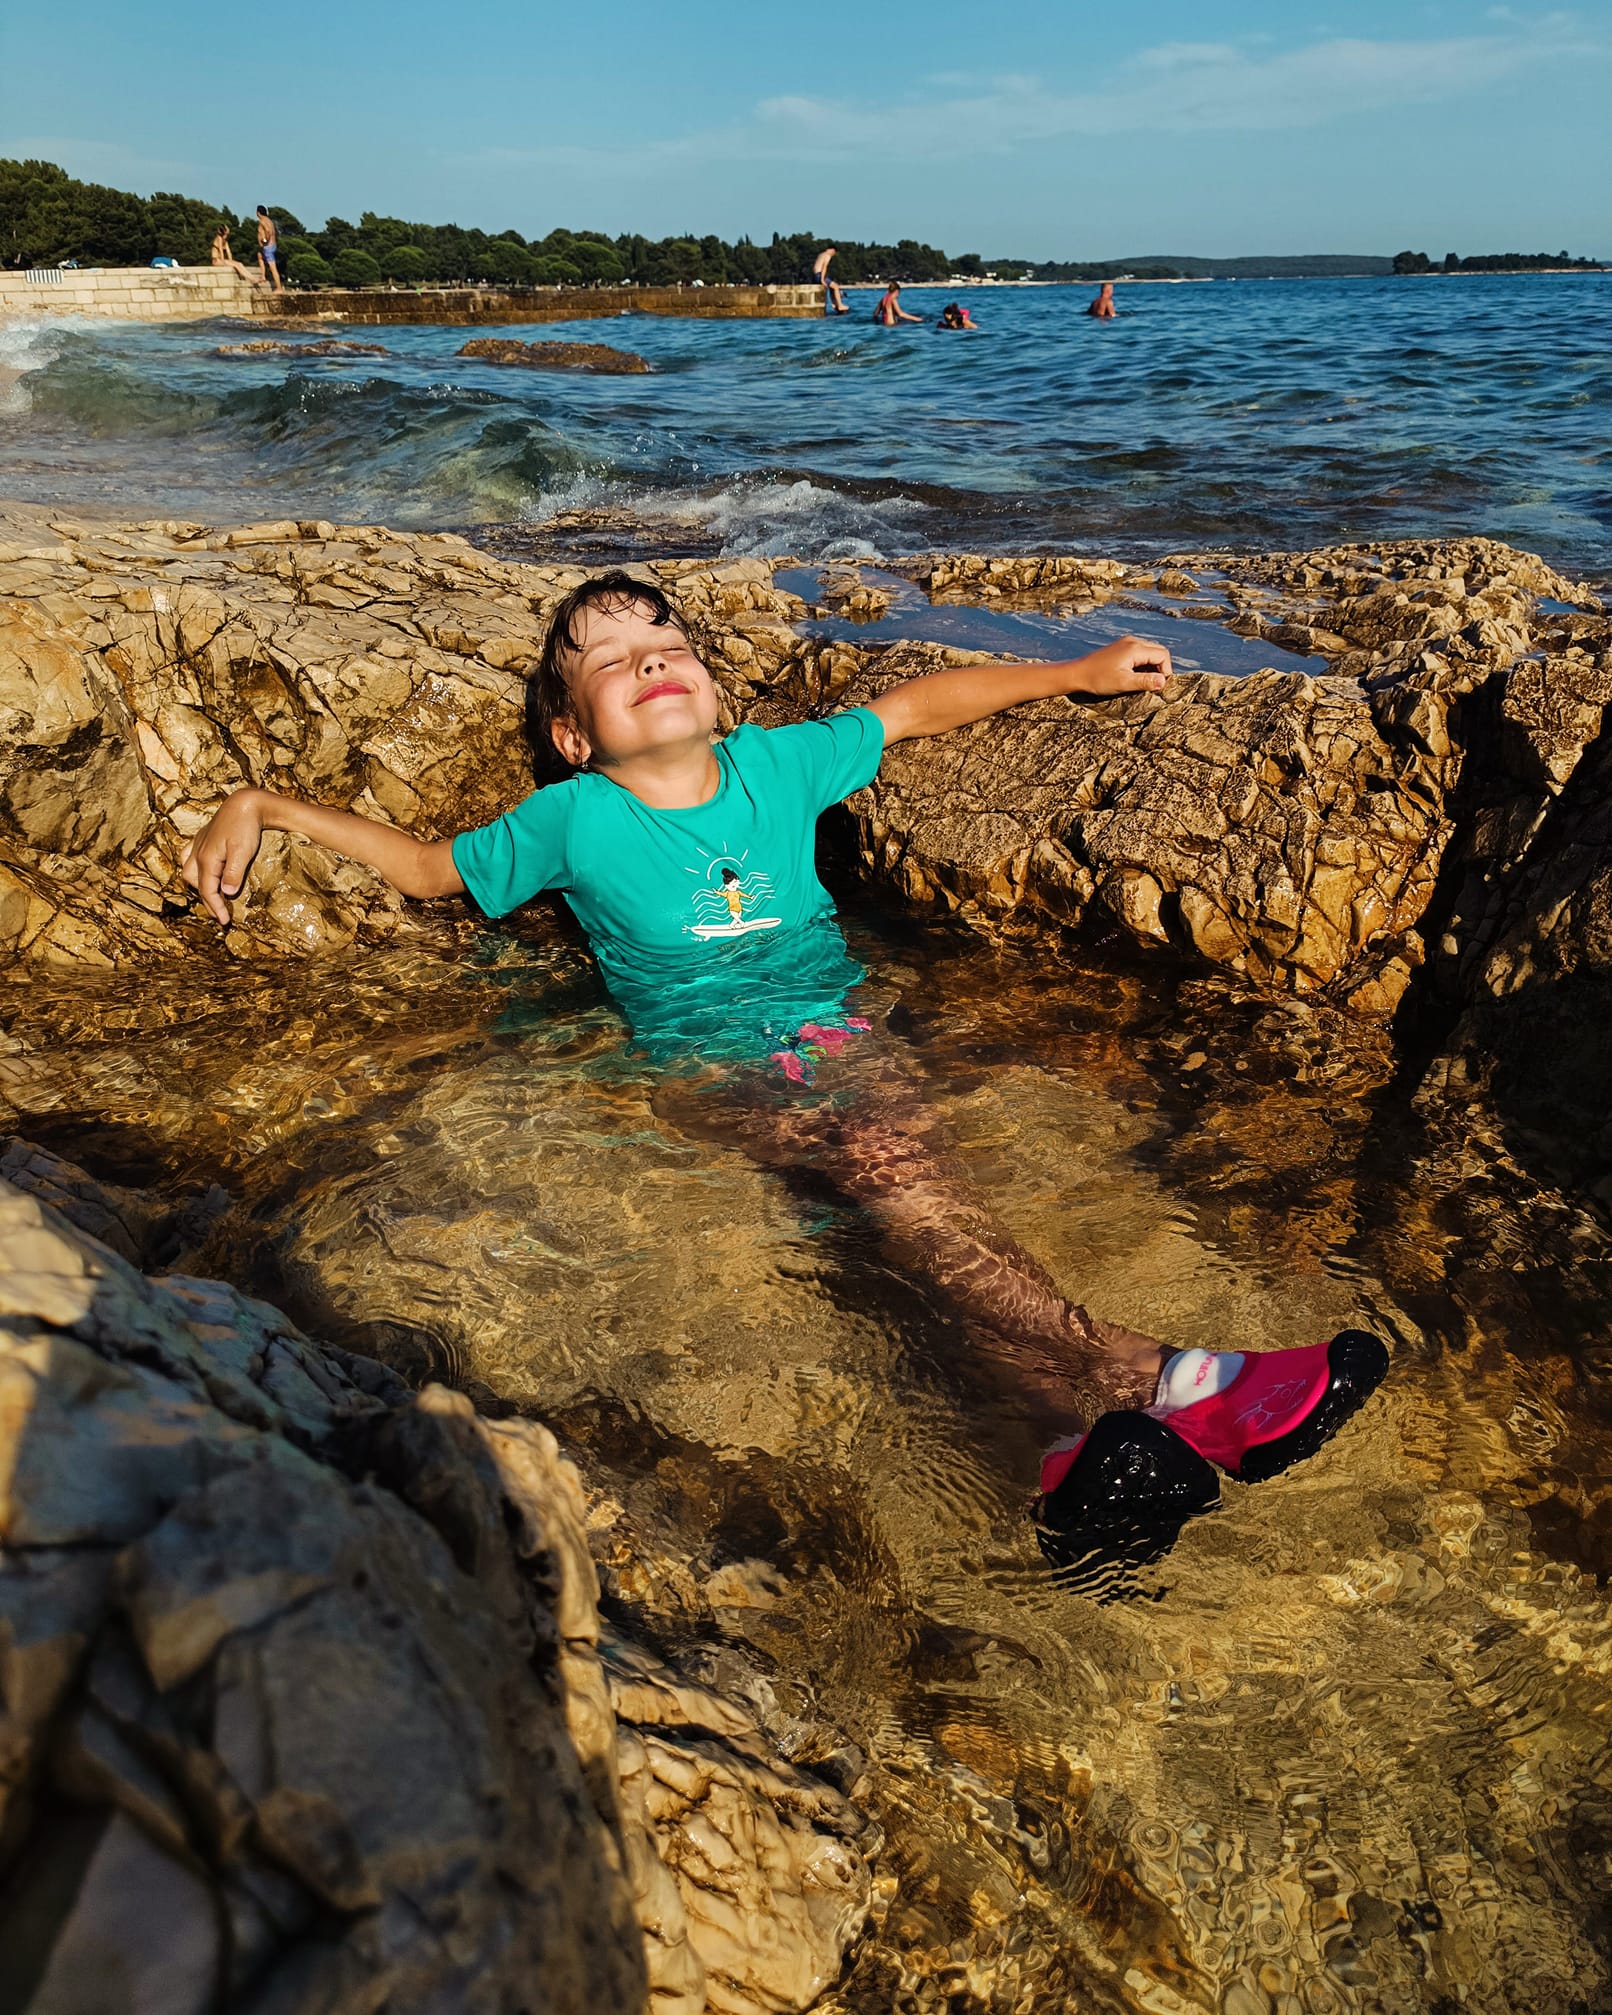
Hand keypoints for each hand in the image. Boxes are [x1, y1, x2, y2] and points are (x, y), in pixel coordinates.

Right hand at [181, 788, 267, 924]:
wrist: (244, 803)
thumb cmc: (245, 827)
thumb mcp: (242, 852)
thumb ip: (233, 874)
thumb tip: (225, 893)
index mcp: (206, 859)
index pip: (207, 891)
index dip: (215, 908)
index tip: (224, 922)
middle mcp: (197, 853)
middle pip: (197, 884)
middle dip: (207, 901)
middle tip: (220, 914)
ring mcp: (198, 844)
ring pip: (188, 871)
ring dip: (198, 885)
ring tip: (210, 896)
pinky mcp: (202, 838)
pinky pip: (188, 856)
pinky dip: (191, 868)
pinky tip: (198, 870)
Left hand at [1066, 635, 1171, 695]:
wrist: (1076, 673)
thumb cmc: (1098, 679)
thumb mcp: (1123, 683)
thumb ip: (1145, 681)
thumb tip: (1164, 682)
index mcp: (1135, 648)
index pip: (1163, 655)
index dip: (1166, 671)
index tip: (1158, 686)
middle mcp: (1132, 641)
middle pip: (1158, 651)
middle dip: (1160, 668)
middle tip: (1152, 685)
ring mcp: (1126, 643)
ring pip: (1149, 652)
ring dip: (1151, 667)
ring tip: (1141, 681)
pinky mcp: (1120, 648)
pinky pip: (1139, 653)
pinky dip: (1142, 664)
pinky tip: (1133, 676)